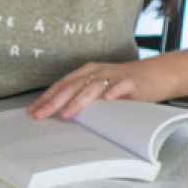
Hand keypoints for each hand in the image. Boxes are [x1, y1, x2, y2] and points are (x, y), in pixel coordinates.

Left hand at [29, 61, 161, 120]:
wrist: (155, 74)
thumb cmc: (123, 85)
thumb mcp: (99, 89)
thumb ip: (83, 97)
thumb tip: (60, 115)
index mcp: (86, 73)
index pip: (61, 85)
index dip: (45, 97)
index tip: (32, 110)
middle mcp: (97, 72)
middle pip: (71, 86)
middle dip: (53, 102)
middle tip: (40, 115)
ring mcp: (114, 75)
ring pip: (92, 87)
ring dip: (77, 101)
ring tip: (65, 114)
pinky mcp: (132, 82)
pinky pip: (121, 86)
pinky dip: (114, 92)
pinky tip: (106, 100)